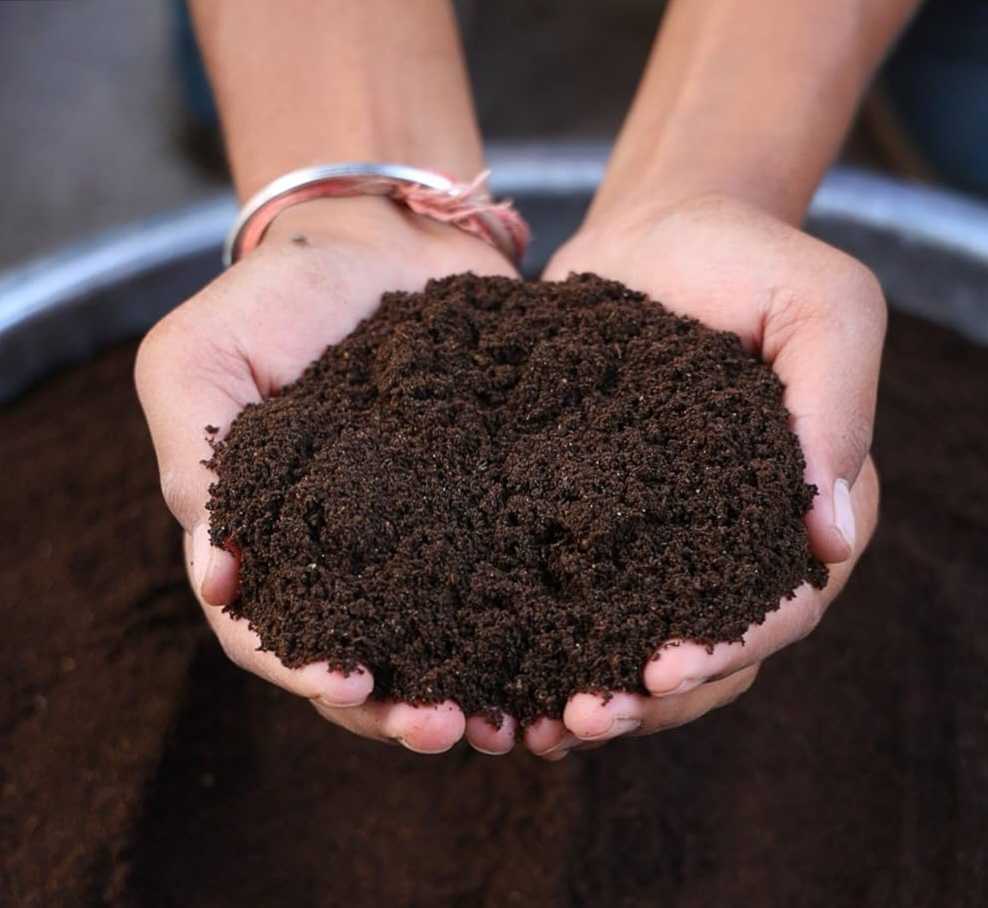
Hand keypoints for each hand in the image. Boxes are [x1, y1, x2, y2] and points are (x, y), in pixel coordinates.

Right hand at [136, 196, 519, 755]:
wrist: (381, 235)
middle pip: (369, 655)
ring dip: (471, 688)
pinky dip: (529, 622)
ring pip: (444, 635)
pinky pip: (509, 574)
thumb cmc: (275, 294)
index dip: (307, 669)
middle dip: (401, 706)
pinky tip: (564, 656)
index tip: (350, 687)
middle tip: (445, 731)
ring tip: (510, 725)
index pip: (277, 629)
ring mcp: (425, 531)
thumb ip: (197, 457)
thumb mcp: (197, 358)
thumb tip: (218, 578)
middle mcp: (351, 551)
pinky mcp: (488, 501)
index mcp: (271, 534)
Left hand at [527, 193, 882, 758]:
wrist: (656, 234)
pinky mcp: (594, 519)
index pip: (780, 606)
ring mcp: (660, 537)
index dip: (729, 649)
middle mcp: (732, 539)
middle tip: (581, 720)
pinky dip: (545, 642)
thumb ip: (835, 405)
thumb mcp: (822, 302)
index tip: (661, 670)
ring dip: (592, 691)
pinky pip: (576, 597)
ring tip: (534, 724)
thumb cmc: (745, 259)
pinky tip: (498, 673)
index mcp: (799, 507)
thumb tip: (830, 536)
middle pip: (707, 652)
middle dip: (648, 699)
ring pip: (637, 642)